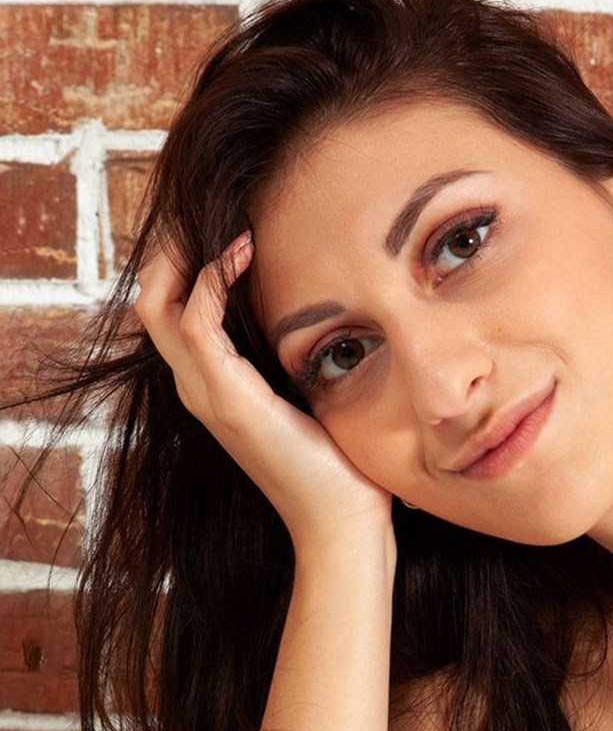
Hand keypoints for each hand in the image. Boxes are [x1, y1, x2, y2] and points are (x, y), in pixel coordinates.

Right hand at [135, 234, 393, 548]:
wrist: (342, 518)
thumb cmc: (336, 463)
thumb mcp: (309, 395)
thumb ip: (295, 358)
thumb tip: (316, 315)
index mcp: (213, 386)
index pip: (171, 309)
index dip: (187, 261)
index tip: (231, 226)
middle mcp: (197, 388)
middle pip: (151, 300)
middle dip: (173, 248)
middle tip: (214, 212)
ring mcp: (206, 395)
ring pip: (158, 305)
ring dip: (186, 254)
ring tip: (230, 225)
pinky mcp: (228, 399)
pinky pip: (196, 323)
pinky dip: (210, 281)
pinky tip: (241, 256)